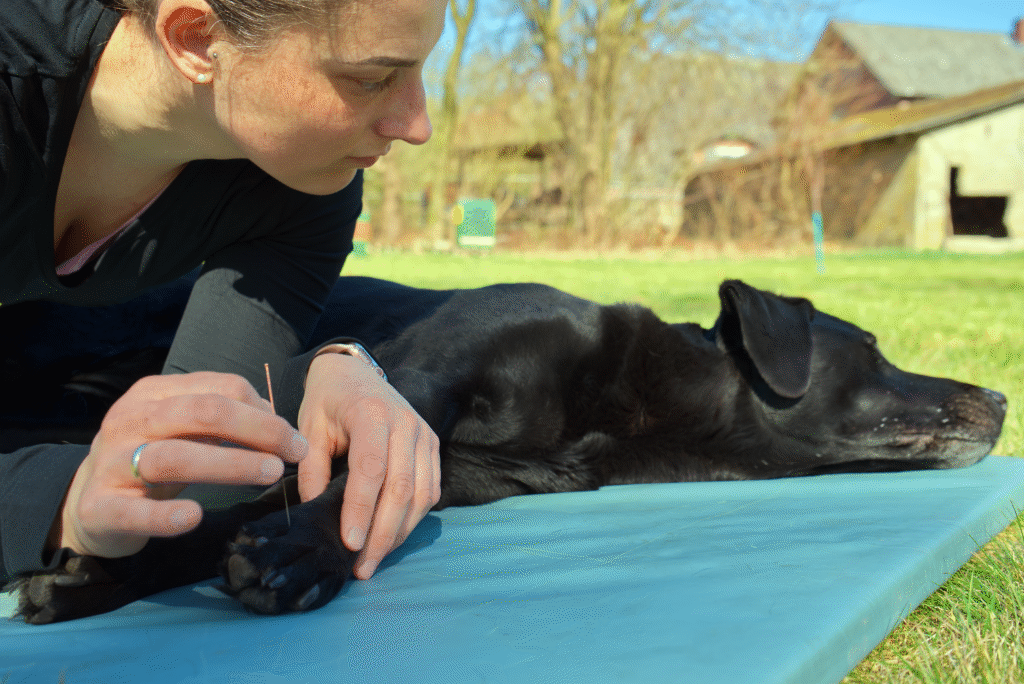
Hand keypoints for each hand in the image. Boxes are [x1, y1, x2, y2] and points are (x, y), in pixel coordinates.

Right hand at [55, 372, 307, 558]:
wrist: (88, 503)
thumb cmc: (150, 460)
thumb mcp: (182, 430)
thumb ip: (222, 421)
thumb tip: (278, 422)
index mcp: (154, 394)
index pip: (219, 389)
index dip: (263, 410)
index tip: (293, 437)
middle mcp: (130, 420)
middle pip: (202, 413)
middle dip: (258, 430)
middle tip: (294, 453)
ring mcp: (110, 463)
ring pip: (173, 457)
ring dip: (229, 464)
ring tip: (269, 473)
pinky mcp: (99, 507)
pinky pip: (133, 511)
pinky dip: (166, 515)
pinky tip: (195, 516)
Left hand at [298, 352, 439, 579]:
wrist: (354, 372)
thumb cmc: (328, 401)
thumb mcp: (308, 427)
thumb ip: (310, 469)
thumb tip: (313, 513)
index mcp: (372, 415)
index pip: (372, 469)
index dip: (362, 508)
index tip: (349, 543)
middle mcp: (405, 424)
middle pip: (402, 488)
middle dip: (383, 533)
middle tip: (362, 567)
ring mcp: (424, 435)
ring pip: (422, 494)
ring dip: (399, 532)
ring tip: (375, 559)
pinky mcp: (432, 446)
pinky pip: (431, 490)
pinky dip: (414, 519)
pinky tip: (392, 537)